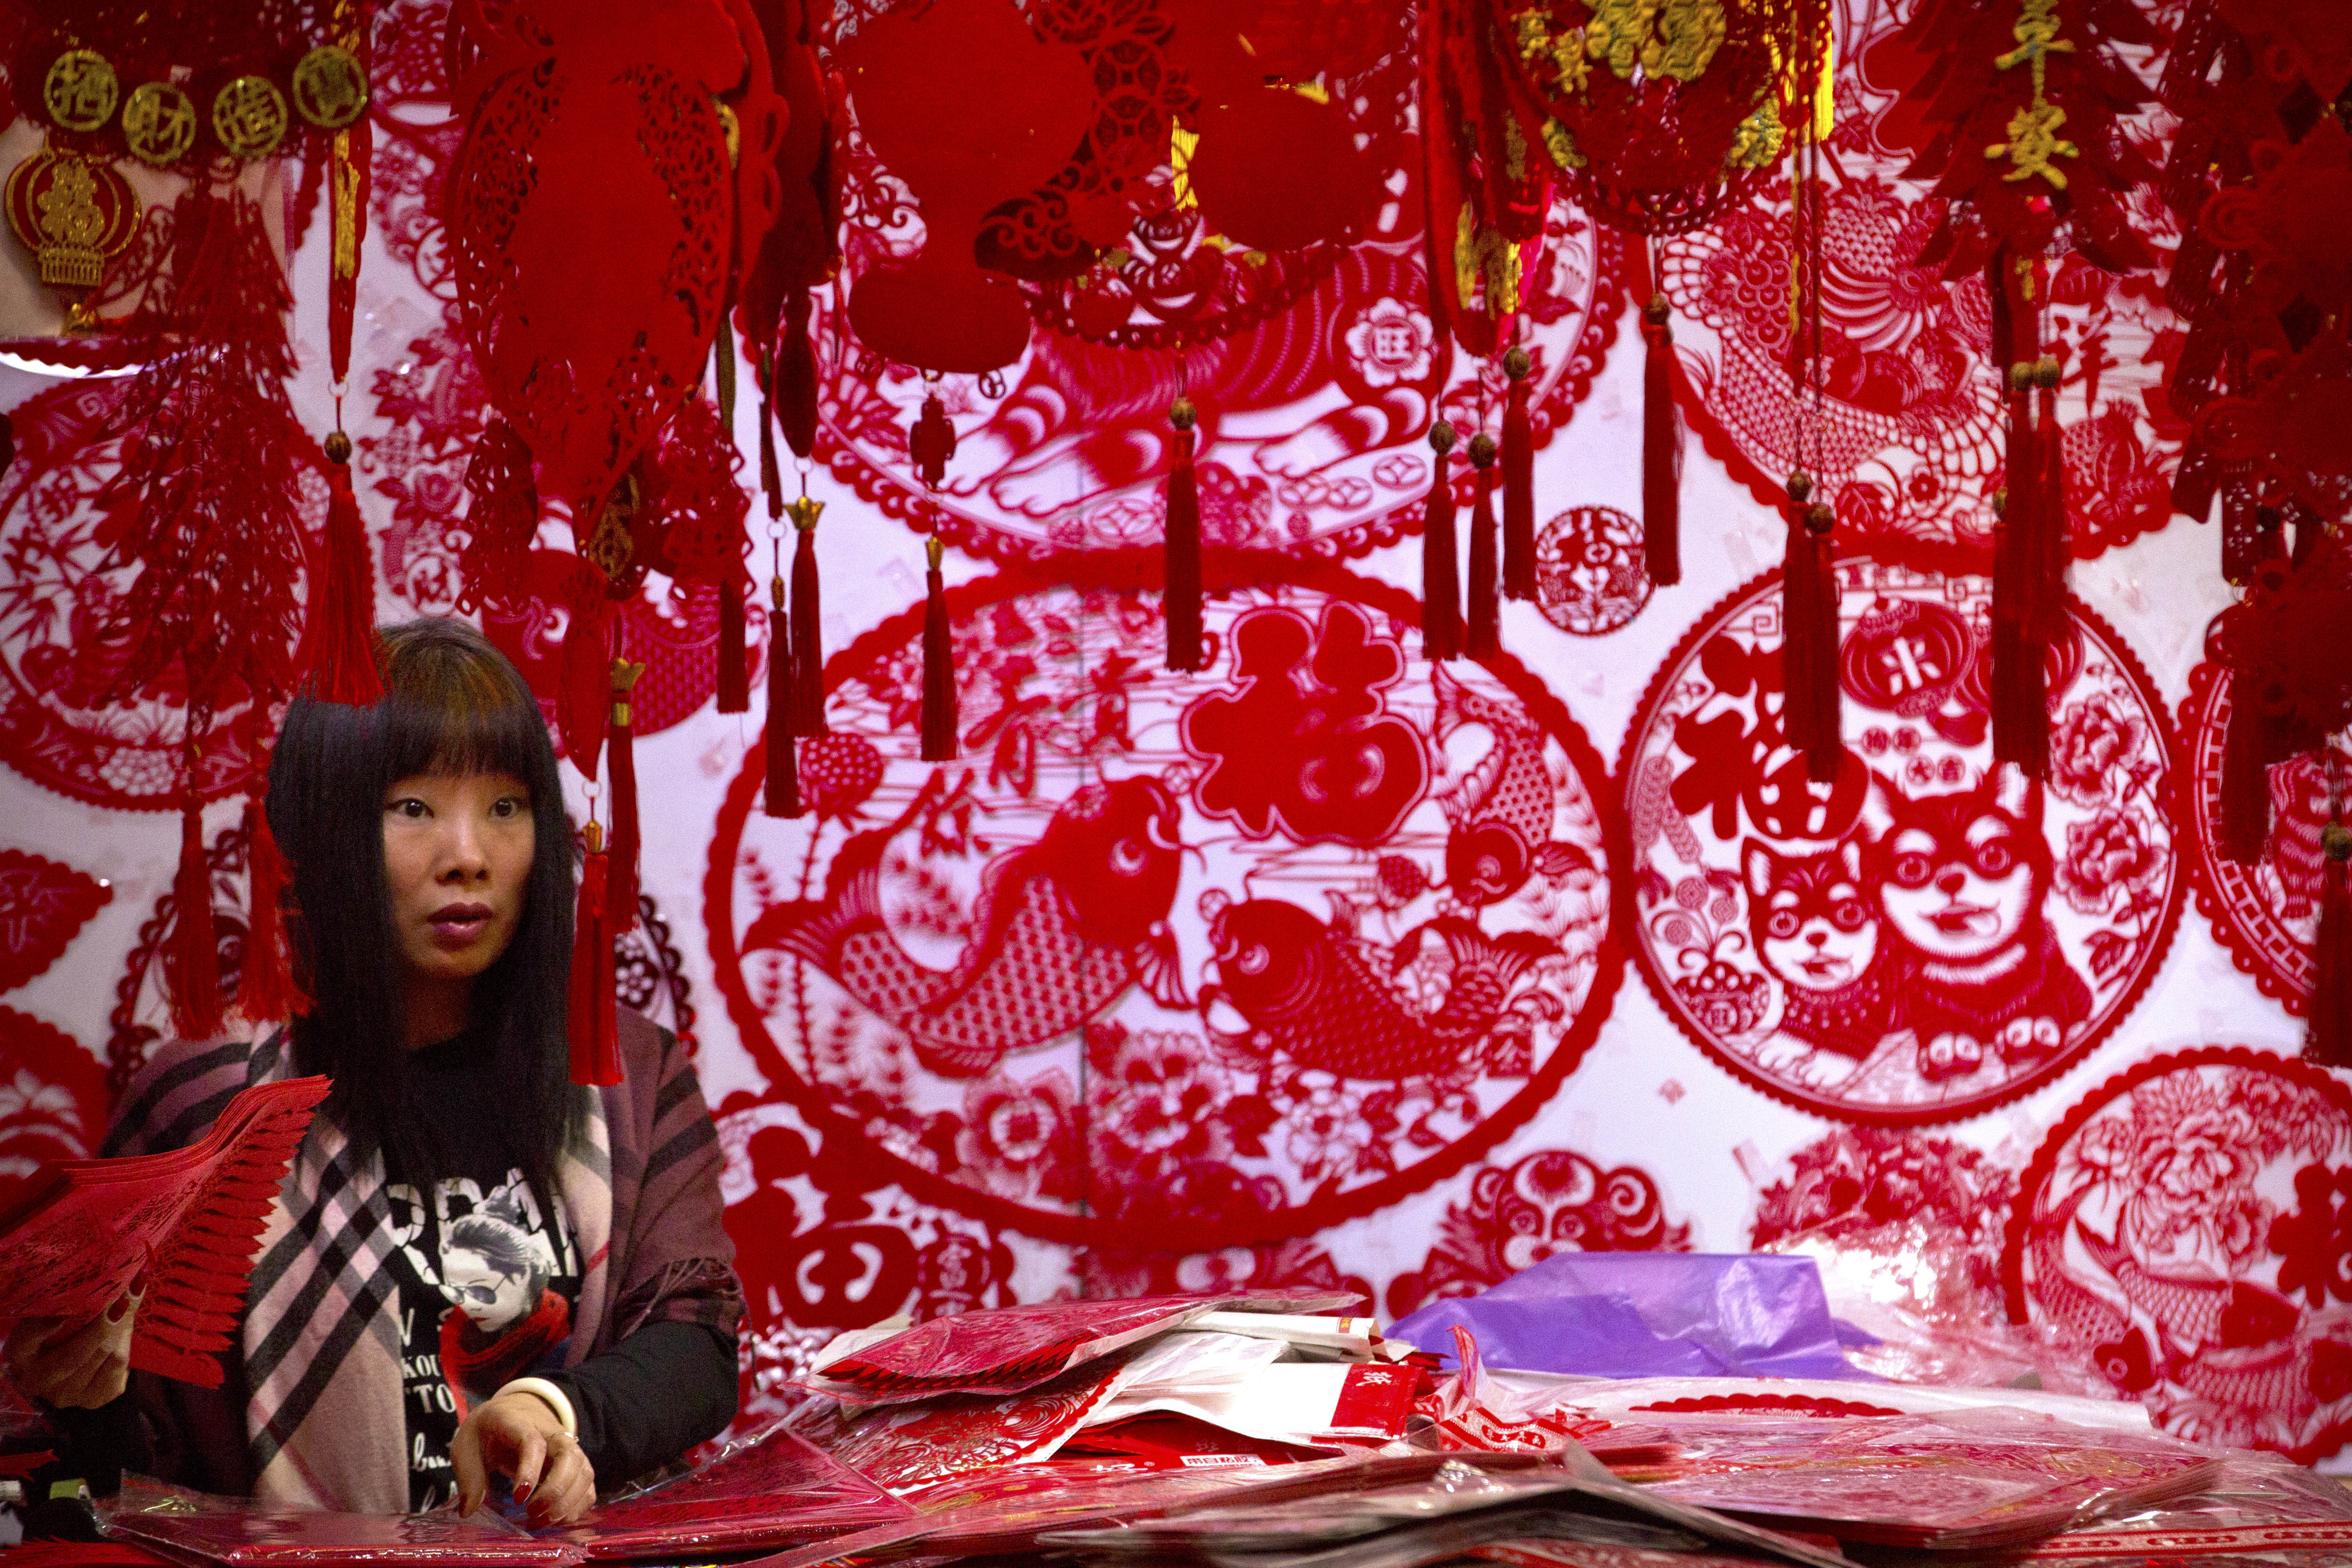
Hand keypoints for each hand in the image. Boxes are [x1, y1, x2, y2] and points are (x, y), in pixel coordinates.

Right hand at [3, 1288, 138, 1408]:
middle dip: (103, 1324)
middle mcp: (37, 1379)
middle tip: (122, 1299)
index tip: (60, 1315)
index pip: (25, 1340)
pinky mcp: (93, 1400)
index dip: (42, 1328)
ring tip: (123, 1311)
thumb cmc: (68, 1330)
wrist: (81, 1362)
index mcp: (20, 1352)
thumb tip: (124, 1275)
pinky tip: (121, 1339)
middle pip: (75, 1353)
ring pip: (104, 1355)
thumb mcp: (66, 1314)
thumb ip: (82, 1298)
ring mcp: (64, 1394)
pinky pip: (119, 1367)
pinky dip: (125, 1347)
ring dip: (119, 1331)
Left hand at [451, 1390, 595, 1525]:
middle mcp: (551, 1433)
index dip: (530, 1470)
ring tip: (539, 1521)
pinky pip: (588, 1486)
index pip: (533, 1443)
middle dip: (556, 1490)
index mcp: (519, 1423)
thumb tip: (468, 1511)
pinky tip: (555, 1520)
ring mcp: (567, 1448)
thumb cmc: (488, 1430)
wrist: (514, 1410)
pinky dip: (578, 1506)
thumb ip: (469, 1477)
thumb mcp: (466, 1446)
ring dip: (567, 1502)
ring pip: (584, 1472)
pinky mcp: (575, 1464)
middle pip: (570, 1457)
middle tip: (532, 1513)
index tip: (518, 1499)